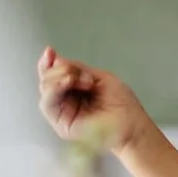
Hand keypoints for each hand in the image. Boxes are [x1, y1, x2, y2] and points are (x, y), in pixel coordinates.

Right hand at [37, 46, 151, 152]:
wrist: (132, 125)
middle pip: (47, 79)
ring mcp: (62, 114)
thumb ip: (75, 69)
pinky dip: (55, 88)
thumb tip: (53, 58)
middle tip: (81, 74)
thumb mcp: (97, 77)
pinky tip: (68, 81)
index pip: (52, 74)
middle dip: (61, 69)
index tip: (50, 51)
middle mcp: (64, 101)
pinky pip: (47, 104)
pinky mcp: (61, 125)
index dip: (48, 62)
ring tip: (80, 79)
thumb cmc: (121, 103)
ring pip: (45, 89)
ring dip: (60, 77)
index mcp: (72, 90)